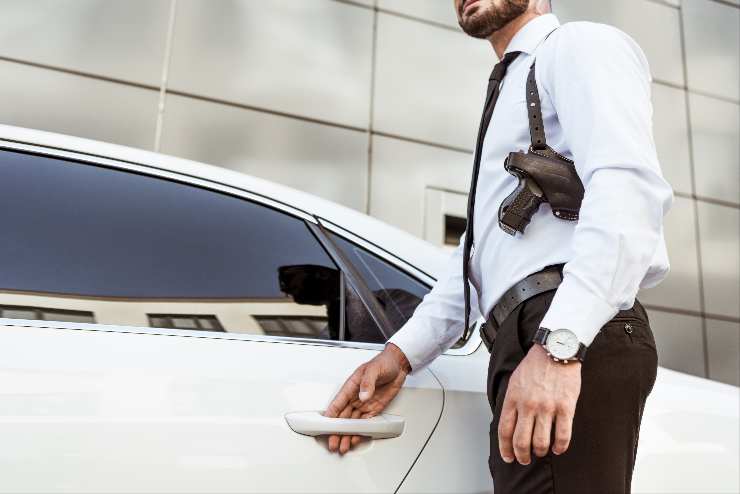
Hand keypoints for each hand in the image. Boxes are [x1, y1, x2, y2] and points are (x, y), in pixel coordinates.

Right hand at [323, 343, 410, 454]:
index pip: (338, 403)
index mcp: (351, 386)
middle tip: (333, 442)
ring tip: (342, 446)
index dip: (331, 415)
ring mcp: (364, 404)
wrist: (399, 366)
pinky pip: (365, 423)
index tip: (325, 425)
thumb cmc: (384, 363)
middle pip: (343, 417)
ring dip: (347, 434)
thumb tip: (363, 395)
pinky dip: (360, 432)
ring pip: (352, 423)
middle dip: (337, 431)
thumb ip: (367, 383)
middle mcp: (356, 397)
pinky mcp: (374, 409)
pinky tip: (355, 439)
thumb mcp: (374, 369)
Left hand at [498, 344, 580, 464]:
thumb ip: (511, 402)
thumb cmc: (535, 365)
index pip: (504, 431)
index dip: (505, 448)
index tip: (508, 457)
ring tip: (541, 452)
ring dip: (540, 452)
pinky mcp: (565, 407)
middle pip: (521, 441)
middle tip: (525, 459)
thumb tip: (509, 423)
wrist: (556, 350)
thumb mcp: (514, 381)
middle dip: (522, 455)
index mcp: (513, 398)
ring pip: (540, 442)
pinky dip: (560, 447)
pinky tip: (558, 448)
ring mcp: (547, 407)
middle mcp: (528, 405)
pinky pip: (563, 435)